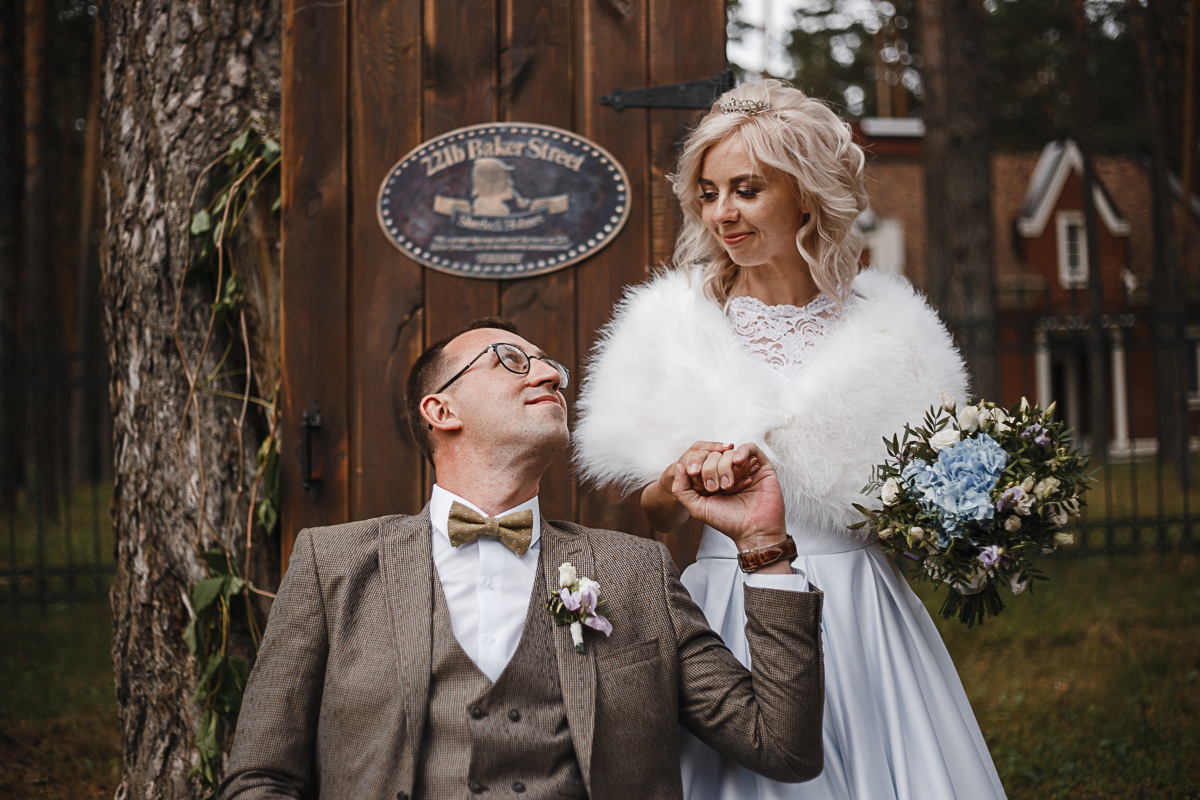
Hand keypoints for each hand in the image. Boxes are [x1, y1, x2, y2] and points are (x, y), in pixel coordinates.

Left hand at [668, 444, 786, 551]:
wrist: (754, 531)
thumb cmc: (727, 521)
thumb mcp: (698, 507)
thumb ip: (682, 490)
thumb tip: (678, 466)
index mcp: (713, 479)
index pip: (701, 459)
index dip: (696, 463)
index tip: (694, 473)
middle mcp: (729, 471)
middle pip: (714, 454)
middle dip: (710, 468)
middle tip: (715, 487)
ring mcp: (745, 468)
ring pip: (730, 451)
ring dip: (725, 466)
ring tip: (729, 485)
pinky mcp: (762, 466)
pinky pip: (750, 448)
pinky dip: (742, 451)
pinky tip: (738, 463)